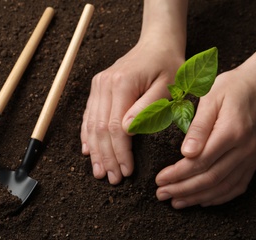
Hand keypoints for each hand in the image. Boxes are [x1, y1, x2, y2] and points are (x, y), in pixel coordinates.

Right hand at [81, 41, 183, 183]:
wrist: (156, 43)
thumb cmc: (168, 66)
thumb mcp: (167, 86)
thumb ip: (148, 108)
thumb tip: (126, 130)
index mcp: (121, 84)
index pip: (114, 127)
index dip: (119, 152)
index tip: (127, 171)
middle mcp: (104, 85)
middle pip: (99, 129)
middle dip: (106, 157)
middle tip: (112, 179)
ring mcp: (98, 86)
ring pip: (91, 125)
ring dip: (95, 151)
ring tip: (99, 172)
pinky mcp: (98, 88)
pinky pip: (88, 116)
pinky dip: (88, 136)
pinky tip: (88, 151)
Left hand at [155, 67, 255, 207]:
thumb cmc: (233, 87)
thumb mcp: (211, 97)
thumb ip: (199, 126)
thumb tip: (186, 153)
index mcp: (231, 132)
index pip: (200, 162)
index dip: (177, 174)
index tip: (159, 180)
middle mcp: (244, 149)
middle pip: (210, 179)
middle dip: (183, 190)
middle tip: (161, 194)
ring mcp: (252, 157)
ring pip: (223, 187)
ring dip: (198, 197)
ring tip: (177, 202)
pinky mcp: (255, 160)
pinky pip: (238, 185)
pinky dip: (220, 197)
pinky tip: (204, 201)